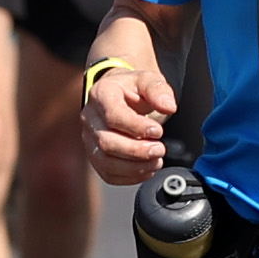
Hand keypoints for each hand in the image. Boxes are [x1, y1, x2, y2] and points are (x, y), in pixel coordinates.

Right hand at [85, 52, 176, 183]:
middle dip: (136, 151)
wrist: (120, 96)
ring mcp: (90, 139)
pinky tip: (146, 169)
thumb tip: (169, 106)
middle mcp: (90, 118)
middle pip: (107, 143)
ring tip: (156, 161)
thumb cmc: (133, 89)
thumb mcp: (148, 80)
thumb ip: (159, 91)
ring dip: (134, 167)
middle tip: (160, 149)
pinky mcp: (95, 156)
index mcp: (101, 94)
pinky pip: (107, 174)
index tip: (158, 131)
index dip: (136, 127)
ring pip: (105, 162)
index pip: (113, 116)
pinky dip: (130, 177)